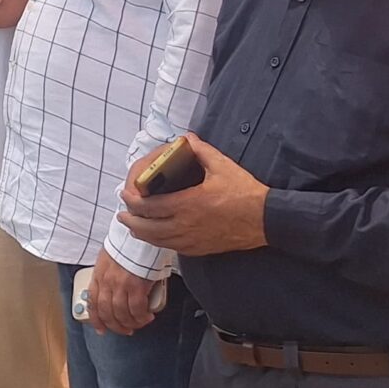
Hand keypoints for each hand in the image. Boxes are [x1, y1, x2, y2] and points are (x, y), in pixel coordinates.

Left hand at [85, 248, 159, 335]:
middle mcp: (107, 282)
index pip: (93, 302)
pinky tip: (146, 317)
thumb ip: (107, 274)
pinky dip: (141, 317)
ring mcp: (120, 285)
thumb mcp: (108, 258)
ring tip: (138, 324)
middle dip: (116, 325)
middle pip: (107, 312)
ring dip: (130, 323)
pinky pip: (137, 309)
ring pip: (121, 314)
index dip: (96, 319)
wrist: (139, 236)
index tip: (101, 328)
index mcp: (98, 275)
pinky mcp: (136, 286)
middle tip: (125, 330)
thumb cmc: (127, 244)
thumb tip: (110, 288)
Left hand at [119, 135, 269, 256]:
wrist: (265, 220)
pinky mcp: (199, 249)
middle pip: (147, 228)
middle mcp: (185, 225)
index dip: (133, 202)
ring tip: (133, 227)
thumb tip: (187, 138)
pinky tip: (156, 237)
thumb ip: (201, 150)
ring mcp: (191, 240)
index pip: (149, 206)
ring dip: (141, 234)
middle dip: (130, 221)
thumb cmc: (244, 192)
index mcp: (187, 204)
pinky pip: (172, 248)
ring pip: (157, 241)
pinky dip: (158, 242)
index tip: (126, 195)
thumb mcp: (222, 166)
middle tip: (123, 214)